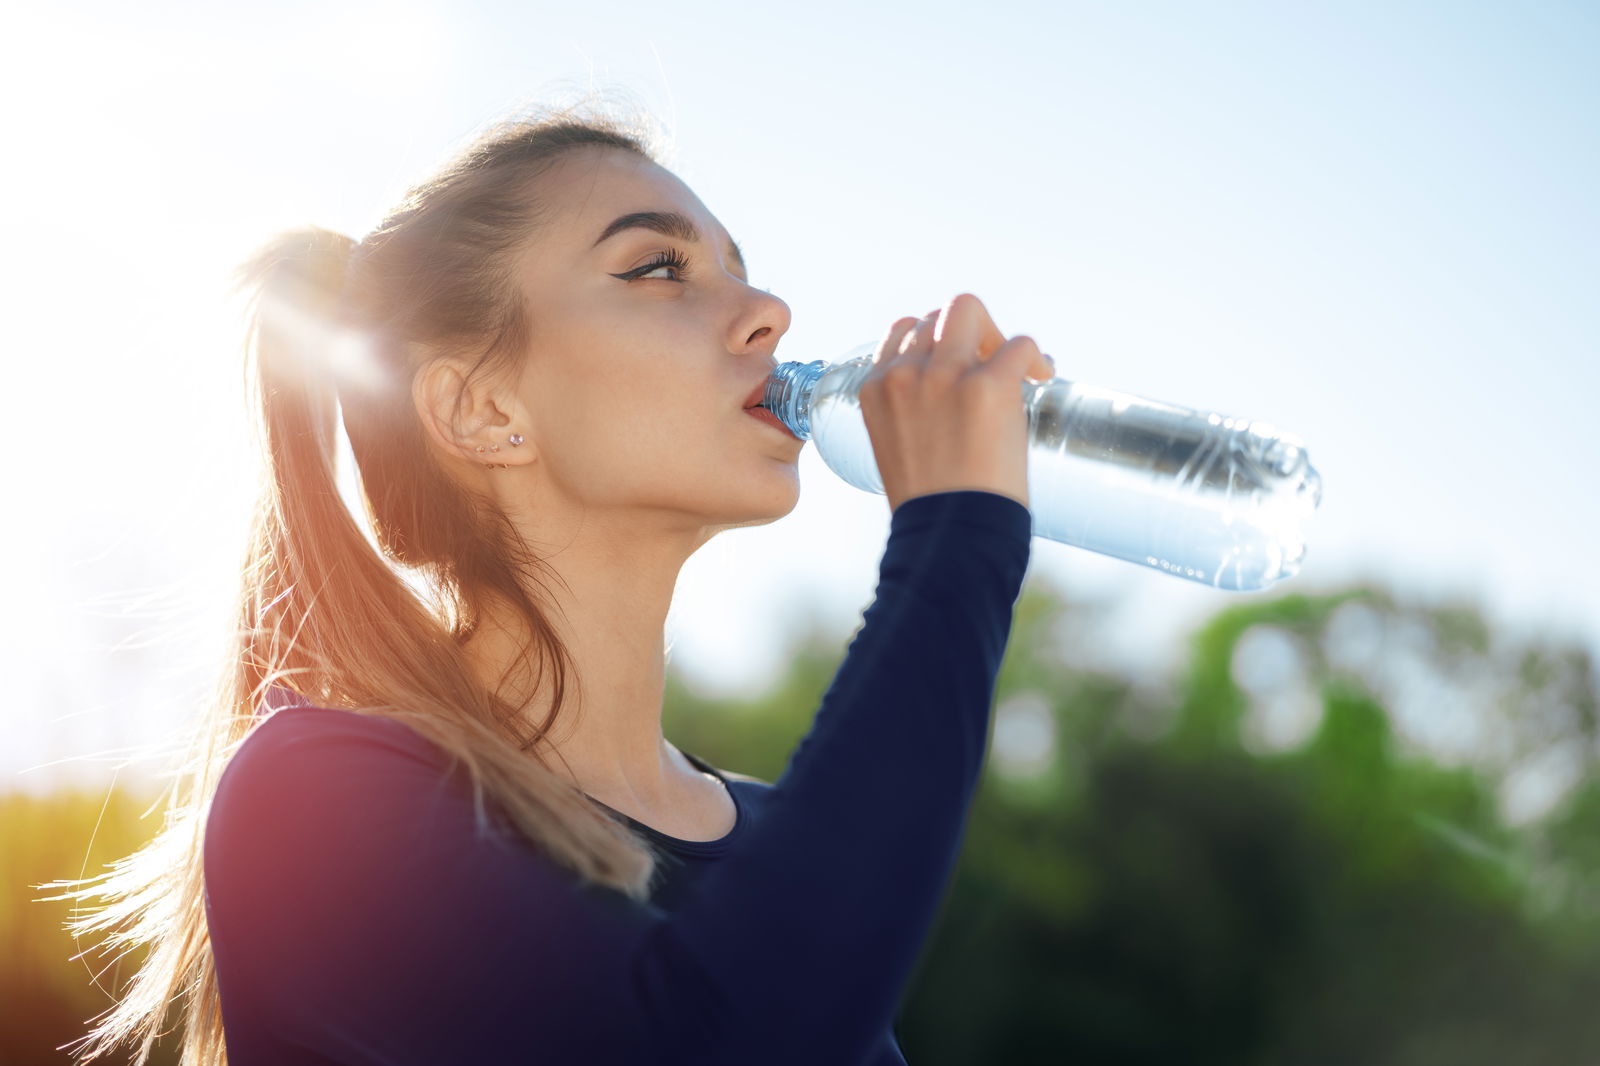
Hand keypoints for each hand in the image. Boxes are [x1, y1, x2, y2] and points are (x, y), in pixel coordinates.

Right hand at [859, 293, 1053, 513]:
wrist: (950, 536)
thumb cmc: (931, 509)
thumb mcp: (897, 449)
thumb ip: (911, 416)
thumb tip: (951, 408)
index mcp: (876, 390)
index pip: (902, 332)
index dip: (936, 339)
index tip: (959, 361)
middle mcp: (905, 374)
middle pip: (938, 313)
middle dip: (968, 330)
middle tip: (991, 362)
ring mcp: (945, 375)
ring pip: (969, 310)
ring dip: (996, 333)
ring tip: (1016, 366)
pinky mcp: (988, 384)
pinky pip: (1019, 344)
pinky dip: (1034, 357)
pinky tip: (1040, 377)